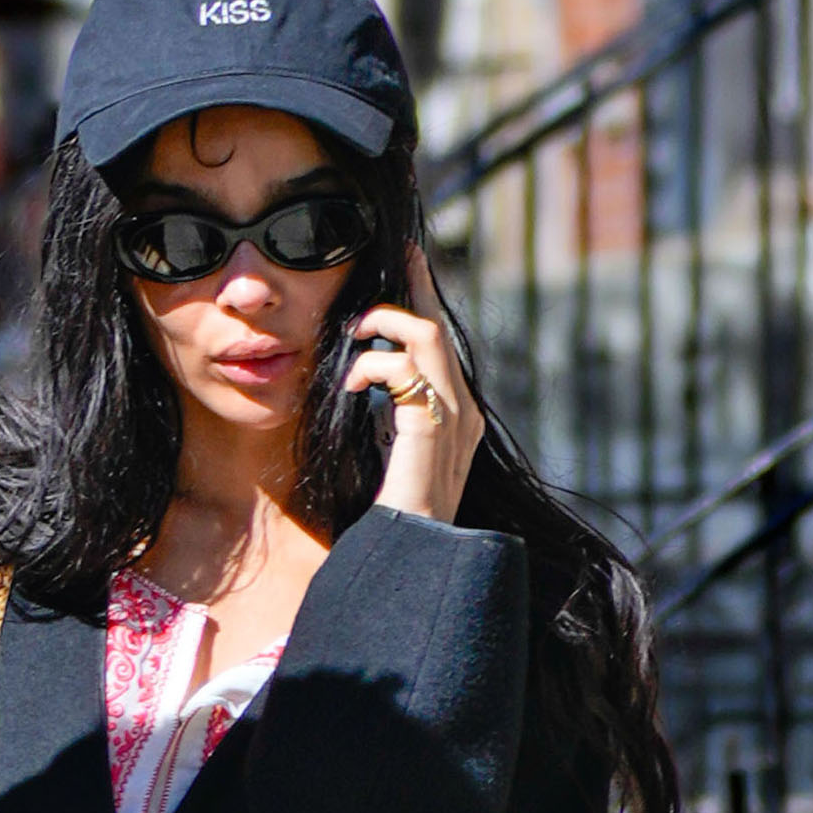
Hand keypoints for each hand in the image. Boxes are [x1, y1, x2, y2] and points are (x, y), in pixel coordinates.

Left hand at [349, 279, 485, 522]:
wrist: (411, 549)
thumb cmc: (395, 509)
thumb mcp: (393, 447)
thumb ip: (392, 412)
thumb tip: (368, 375)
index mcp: (456, 413)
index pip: (442, 344)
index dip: (426, 299)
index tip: (410, 263)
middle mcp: (463, 408)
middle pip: (438, 328)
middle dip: (414, 288)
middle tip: (392, 263)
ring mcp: (453, 415)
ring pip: (425, 336)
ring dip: (384, 325)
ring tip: (355, 336)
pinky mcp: (431, 424)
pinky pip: (400, 369)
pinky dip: (369, 366)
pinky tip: (350, 386)